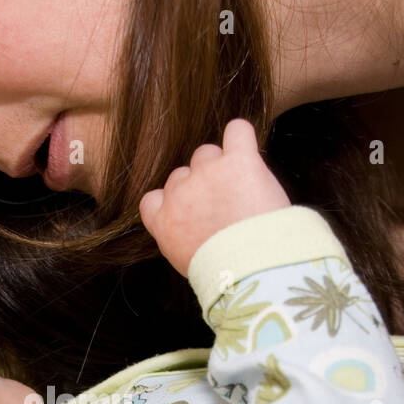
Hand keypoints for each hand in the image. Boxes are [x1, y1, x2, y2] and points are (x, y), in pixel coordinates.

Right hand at [138, 119, 291, 276]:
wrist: (250, 267)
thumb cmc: (224, 272)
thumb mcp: (186, 262)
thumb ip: (181, 238)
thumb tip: (192, 230)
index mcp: (164, 222)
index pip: (153, 198)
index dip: (171, 200)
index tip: (189, 212)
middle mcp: (180, 193)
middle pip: (182, 175)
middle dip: (201, 186)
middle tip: (225, 207)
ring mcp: (207, 173)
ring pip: (207, 153)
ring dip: (221, 164)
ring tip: (242, 189)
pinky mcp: (238, 161)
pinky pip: (237, 131)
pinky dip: (242, 138)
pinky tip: (248, 151)